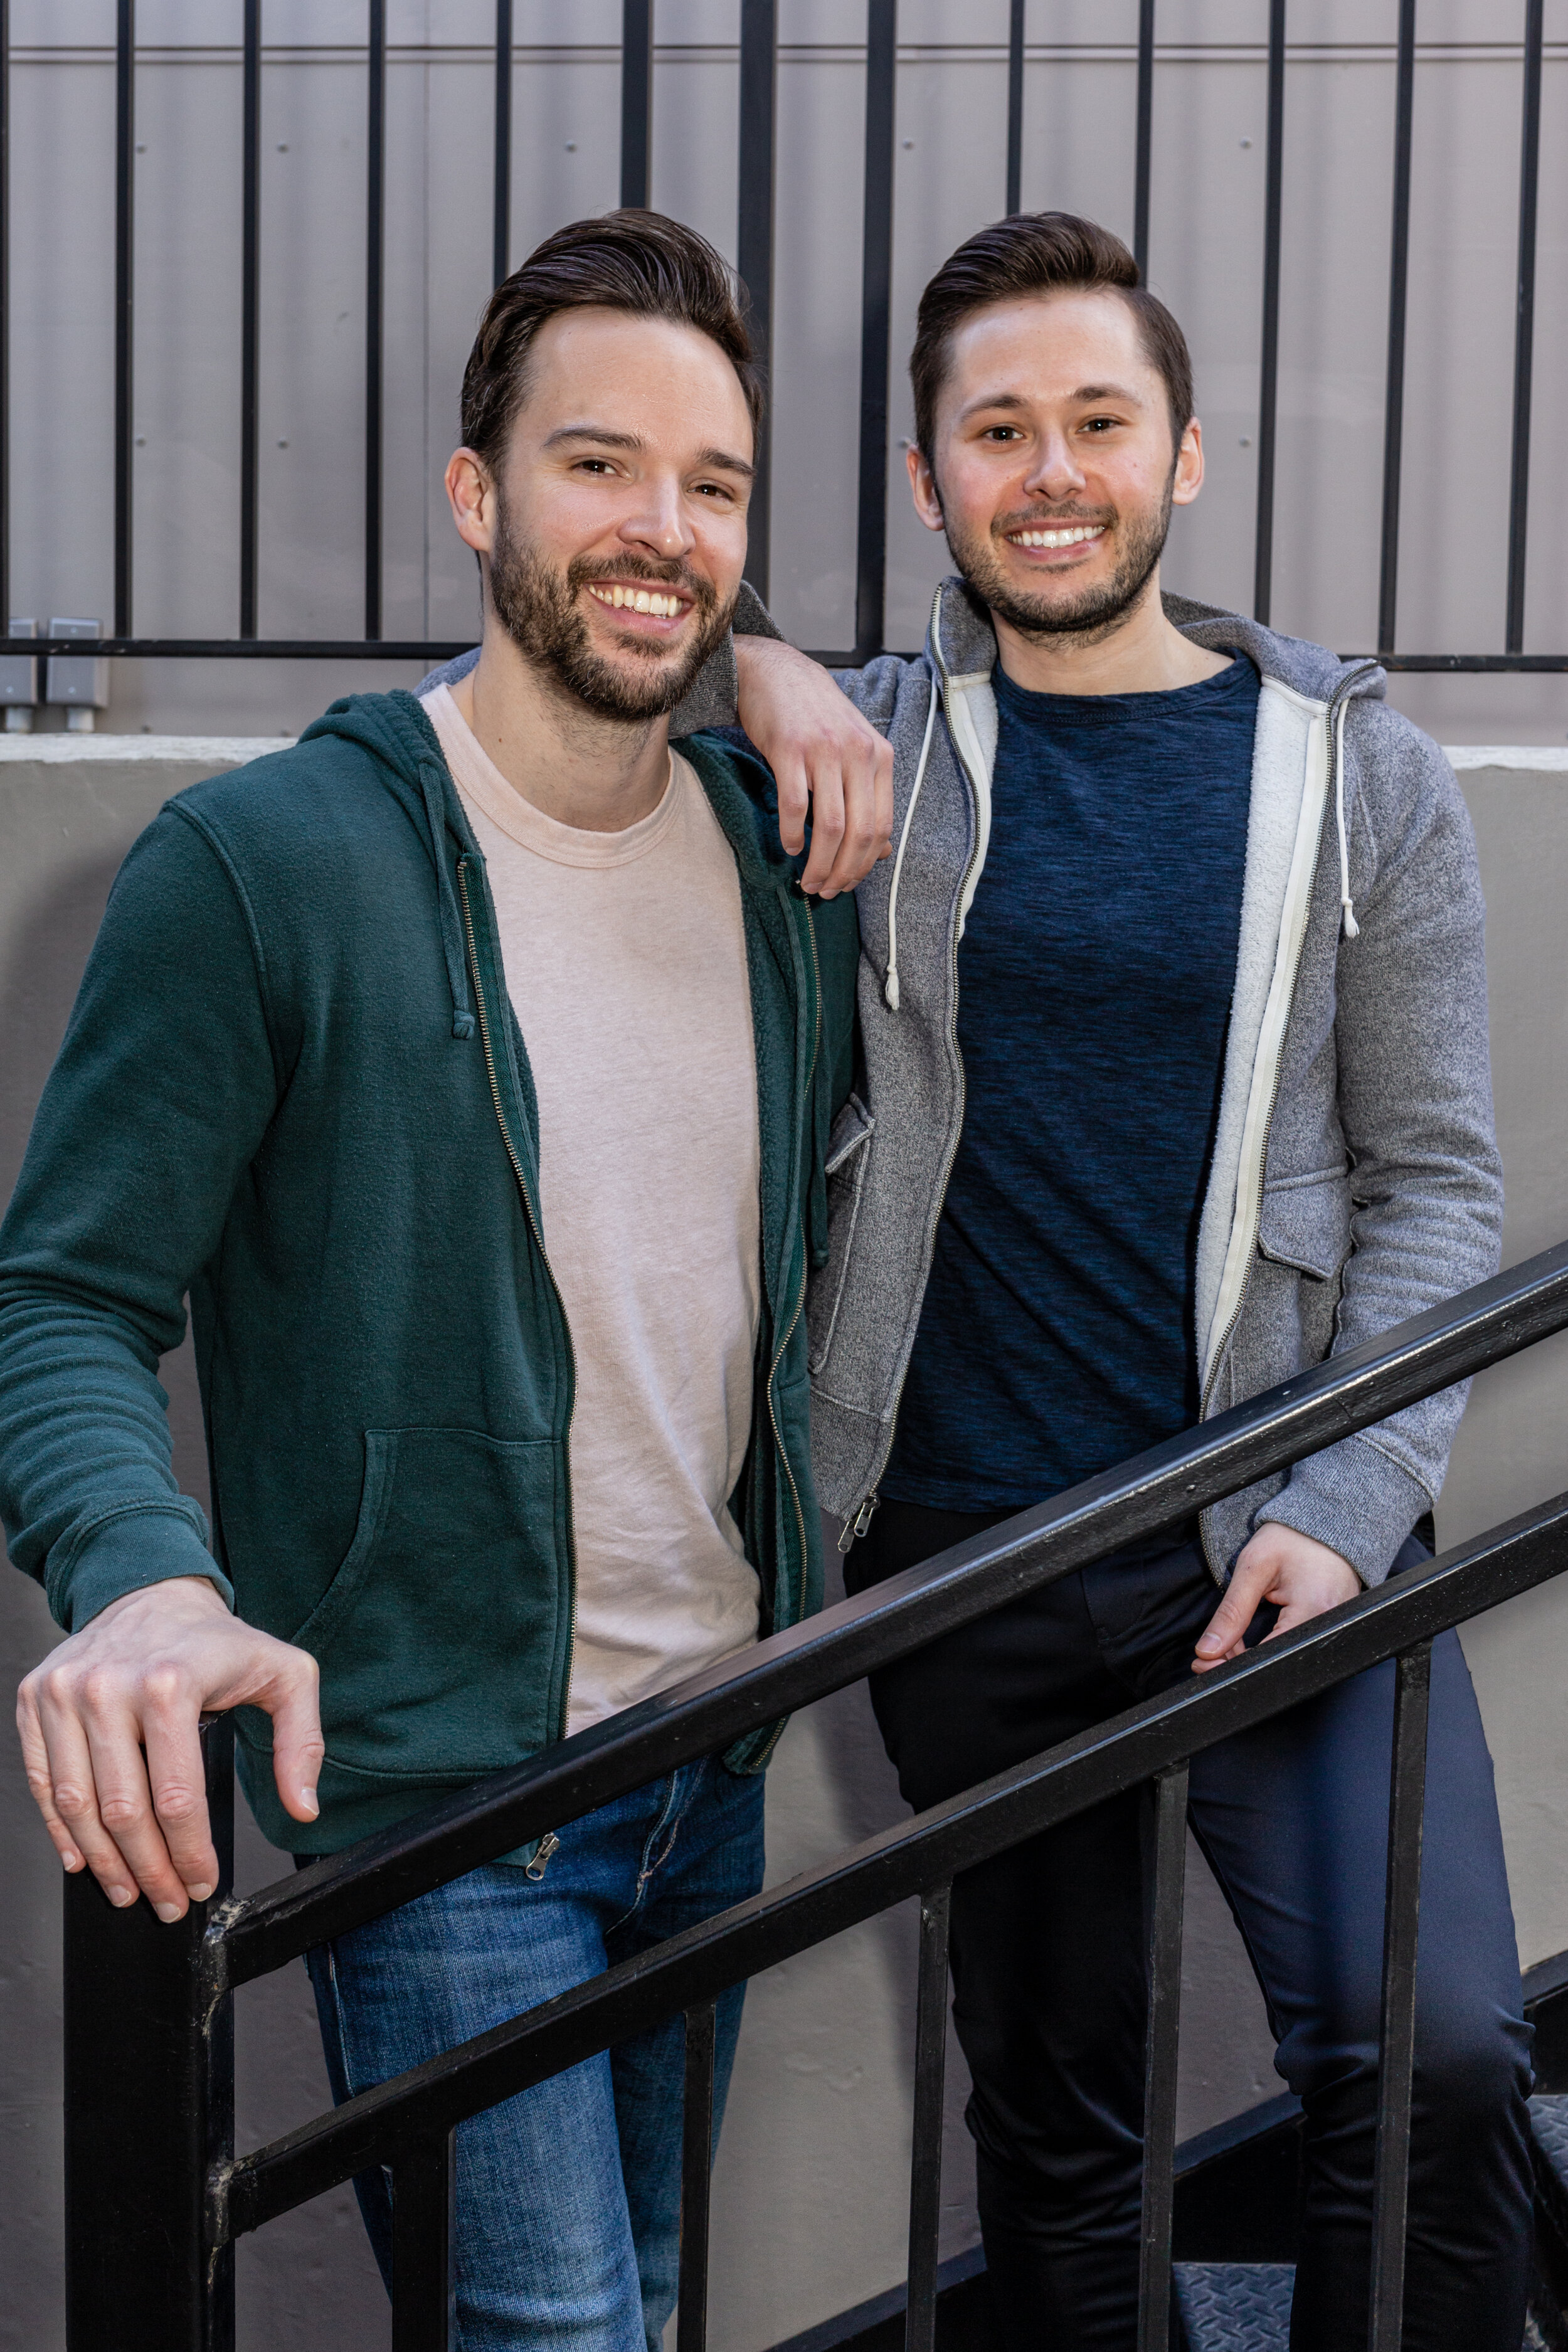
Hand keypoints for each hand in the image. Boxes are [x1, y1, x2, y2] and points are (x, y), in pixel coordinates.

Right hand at [17, 1574, 323, 1920]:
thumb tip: (303, 1806)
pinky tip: (85, 1859)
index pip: (176, 1797)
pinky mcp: (36, 1698)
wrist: (150, 1590)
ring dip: (103, 1863)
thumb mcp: (286, 1675)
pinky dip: (61, 1831)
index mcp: (170, 1681)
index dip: (189, 1854)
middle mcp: (108, 1686)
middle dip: (148, 1871)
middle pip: (123, 1811)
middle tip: (167, 1902)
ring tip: (129, 1891)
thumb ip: (301, 1741)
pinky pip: (43, 1782)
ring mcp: (64, 1692)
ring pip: (76, 1806)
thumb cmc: (217, 1641)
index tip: (202, 1883)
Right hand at [734, 636, 893, 896]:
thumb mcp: (853, 752)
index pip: (881, 827)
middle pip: (858, 833)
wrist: (778, 673)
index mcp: (880, 757)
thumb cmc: (816, 719)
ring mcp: (824, 750)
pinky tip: (790, 847)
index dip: (865, 865)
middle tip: (825, 891)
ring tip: (808, 881)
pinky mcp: (790, 748)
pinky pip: (794, 805)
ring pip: (829, 826)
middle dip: (843, 872)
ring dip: (818, 863)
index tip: (848, 884)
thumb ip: (869, 798)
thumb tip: (882, 851)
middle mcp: (857, 753)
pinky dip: (791, 834)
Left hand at [1192, 1525, 1361, 1672]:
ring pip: (1284, 1658)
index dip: (1233, 1664)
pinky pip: (1295, 1649)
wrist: (1323, 1524)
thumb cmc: (1291, 1538)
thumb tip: (1208, 1651)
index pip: (1269, 1657)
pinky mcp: (1331, 1629)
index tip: (1205, 1661)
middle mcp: (1330, 1625)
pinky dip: (1270, 1648)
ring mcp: (1334, 1628)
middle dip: (1240, 1662)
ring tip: (1234, 1641)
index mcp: (1314, 1609)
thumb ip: (1231, 1611)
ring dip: (1253, 1657)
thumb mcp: (1252, 1567)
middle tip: (1215, 1650)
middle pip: (1277, 1662)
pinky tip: (1254, 1640)